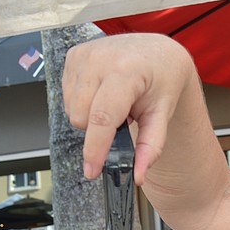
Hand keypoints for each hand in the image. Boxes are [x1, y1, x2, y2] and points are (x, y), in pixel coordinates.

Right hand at [62, 33, 192, 184]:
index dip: (95, 148)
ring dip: (90, 115)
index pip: (103, 118)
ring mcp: (84, 54)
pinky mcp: (73, 55)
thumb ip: (151, 147)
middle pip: (81, 117)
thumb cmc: (162, 80)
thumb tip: (138, 175)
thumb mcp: (162, 114)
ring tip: (115, 103)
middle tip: (123, 118)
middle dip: (98, 129)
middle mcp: (100, 59)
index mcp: (126, 71)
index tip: (92, 170)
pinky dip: (83, 102)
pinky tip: (103, 93)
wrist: (158, 53)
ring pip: (71, 109)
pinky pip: (67, 95)